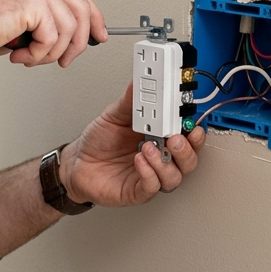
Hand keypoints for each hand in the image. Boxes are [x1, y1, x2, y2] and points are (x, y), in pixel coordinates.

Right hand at [0, 0, 107, 66]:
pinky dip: (38, 55)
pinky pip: (53, 38)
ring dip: (52, 53)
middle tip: (66, 60)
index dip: (92, 17)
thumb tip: (68, 40)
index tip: (98, 36)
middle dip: (80, 42)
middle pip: (82, 9)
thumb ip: (42, 21)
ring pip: (70, 28)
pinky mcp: (34, 2)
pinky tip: (20, 55)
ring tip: (30, 59)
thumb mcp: (17, 19)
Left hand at [60, 82, 205, 206]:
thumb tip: (140, 80)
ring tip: (148, 147)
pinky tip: (139, 161)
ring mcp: (151, 175)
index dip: (193, 128)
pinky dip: (149, 174)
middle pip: (189, 158)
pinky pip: (152, 187)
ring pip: (174, 176)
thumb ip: (131, 100)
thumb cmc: (99, 142)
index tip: (188, 118)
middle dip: (187, 148)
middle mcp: (159, 158)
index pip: (187, 135)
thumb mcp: (114, 115)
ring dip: (165, 162)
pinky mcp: (138, 191)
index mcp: (160, 137)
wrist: (77, 163)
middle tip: (175, 136)